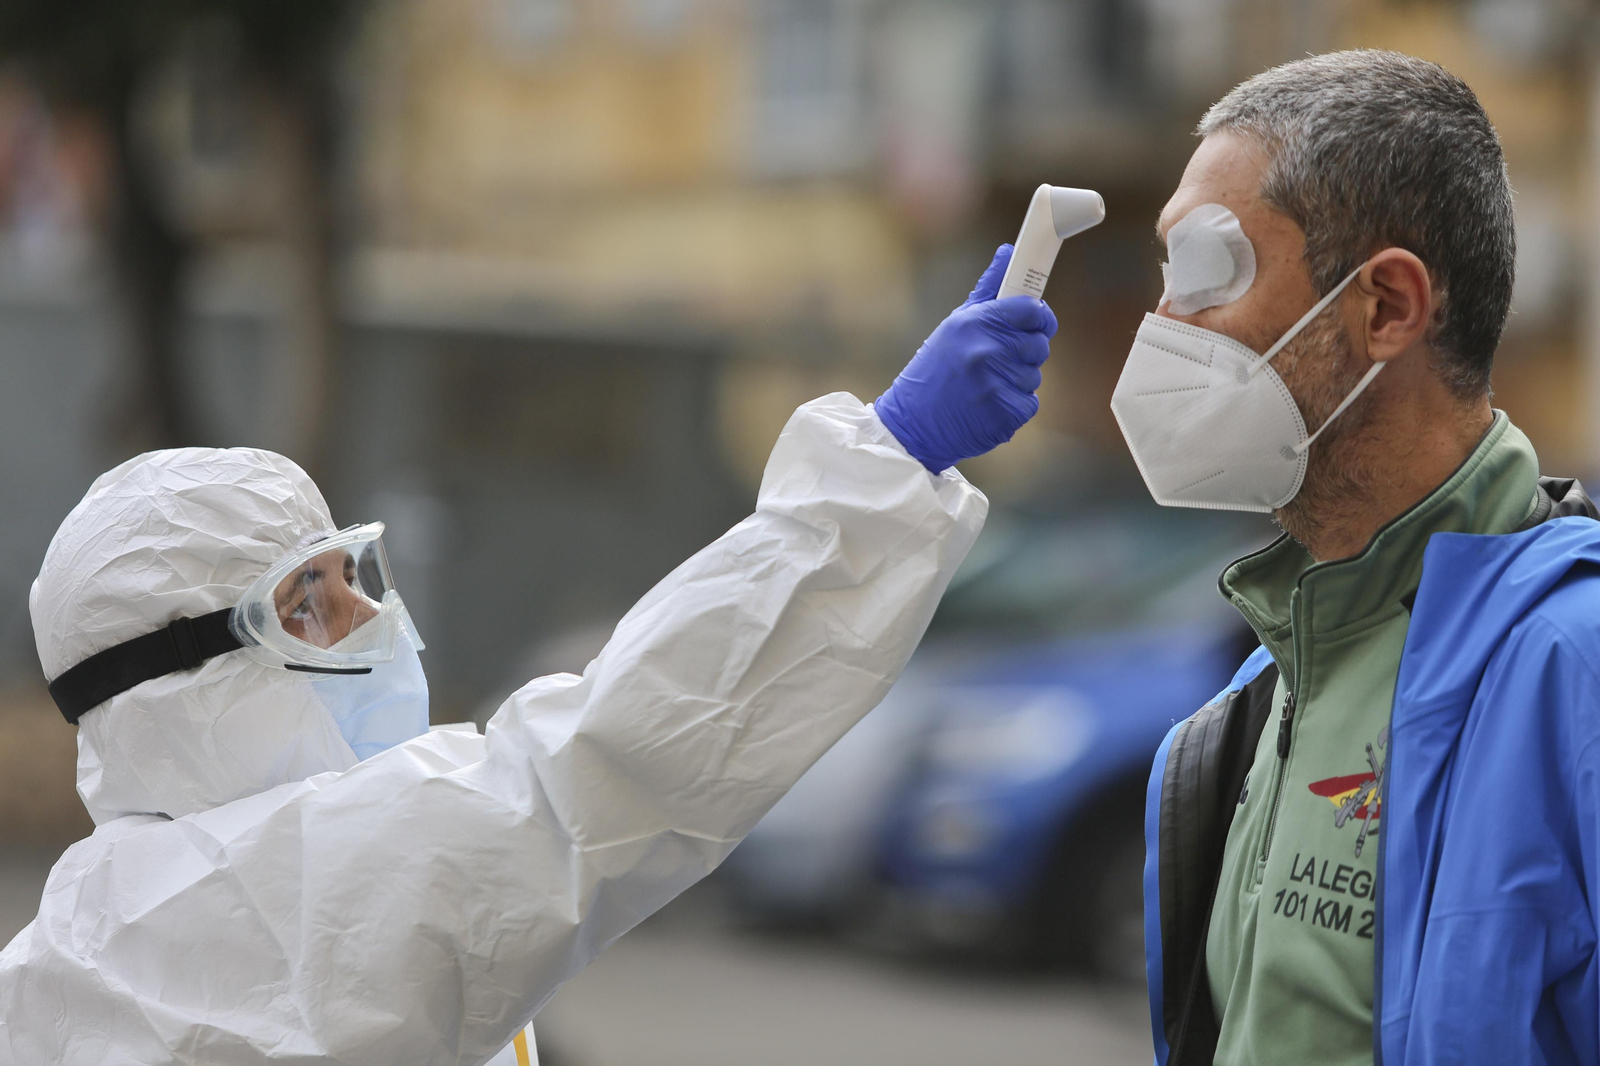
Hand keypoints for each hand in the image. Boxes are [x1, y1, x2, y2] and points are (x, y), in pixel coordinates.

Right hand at [874, 245, 1058, 473]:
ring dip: (1017, 382)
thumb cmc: (933, 372)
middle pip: (1038, 344)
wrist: (912, 426)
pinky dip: (1014, 407)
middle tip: (998, 361)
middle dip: (1025, 353)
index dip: (1039, 316)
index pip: (1032, 309)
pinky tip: (988, 406)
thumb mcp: (953, 326)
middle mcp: (986, 351)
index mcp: (974, 323)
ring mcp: (996, 384)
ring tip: (984, 386)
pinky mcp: (1004, 414)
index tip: (1035, 323)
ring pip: (1034, 375)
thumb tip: (1008, 252)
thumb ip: (987, 291)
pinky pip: (1030, 403)